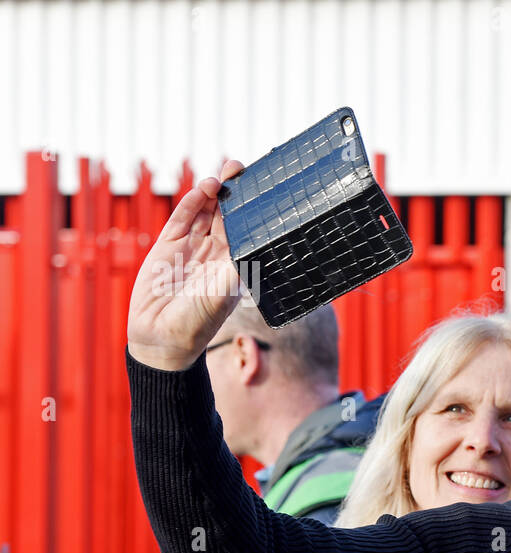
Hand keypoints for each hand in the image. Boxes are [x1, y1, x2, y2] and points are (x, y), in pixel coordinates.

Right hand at [126, 158, 247, 371]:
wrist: (160, 338)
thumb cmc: (197, 322)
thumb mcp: (221, 293)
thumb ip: (234, 267)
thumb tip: (253, 244)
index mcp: (235, 266)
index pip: (247, 230)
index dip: (252, 210)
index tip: (261, 188)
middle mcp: (216, 255)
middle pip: (227, 216)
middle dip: (234, 193)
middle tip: (241, 167)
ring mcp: (191, 249)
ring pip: (205, 213)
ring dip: (213, 194)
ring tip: (222, 177)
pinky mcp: (167, 247)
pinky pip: (181, 220)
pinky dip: (191, 204)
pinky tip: (201, 190)